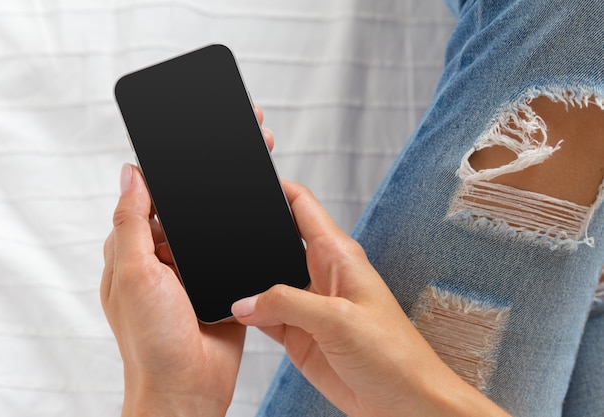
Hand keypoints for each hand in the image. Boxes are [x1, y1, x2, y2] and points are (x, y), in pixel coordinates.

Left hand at [100, 103, 273, 416]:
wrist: (188, 388)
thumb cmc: (150, 341)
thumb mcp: (133, 274)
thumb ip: (131, 223)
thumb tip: (132, 173)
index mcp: (139, 246)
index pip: (154, 192)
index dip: (173, 162)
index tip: (194, 133)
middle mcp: (167, 252)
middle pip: (190, 200)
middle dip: (213, 169)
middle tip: (241, 136)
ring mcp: (197, 266)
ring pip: (215, 220)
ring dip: (234, 192)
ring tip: (258, 160)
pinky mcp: (224, 279)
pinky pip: (235, 245)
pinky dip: (247, 225)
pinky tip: (266, 204)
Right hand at [232, 181, 510, 416]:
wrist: (404, 405)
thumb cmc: (394, 356)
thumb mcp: (339, 321)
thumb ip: (287, 305)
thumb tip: (245, 301)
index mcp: (337, 255)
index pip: (301, 205)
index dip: (275, 187)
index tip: (245, 178)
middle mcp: (318, 274)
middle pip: (276, 239)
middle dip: (249, 234)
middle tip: (216, 229)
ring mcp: (306, 304)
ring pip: (264, 279)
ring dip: (244, 278)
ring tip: (214, 270)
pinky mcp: (297, 333)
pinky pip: (263, 314)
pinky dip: (245, 312)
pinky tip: (229, 311)